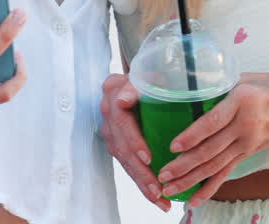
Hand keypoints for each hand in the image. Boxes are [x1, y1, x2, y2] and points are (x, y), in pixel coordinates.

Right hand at [99, 74, 169, 210]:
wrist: (144, 75)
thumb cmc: (154, 72)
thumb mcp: (153, 69)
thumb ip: (147, 79)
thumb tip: (126, 99)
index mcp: (113, 89)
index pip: (120, 117)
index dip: (133, 139)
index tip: (146, 156)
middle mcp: (108, 111)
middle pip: (122, 145)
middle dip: (141, 170)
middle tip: (158, 187)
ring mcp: (111, 128)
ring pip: (124, 159)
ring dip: (142, 182)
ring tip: (160, 199)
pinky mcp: (117, 143)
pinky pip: (128, 164)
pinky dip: (142, 182)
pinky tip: (158, 198)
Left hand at [158, 73, 268, 206]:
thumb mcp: (255, 76)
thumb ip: (226, 81)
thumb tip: (197, 81)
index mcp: (242, 100)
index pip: (213, 121)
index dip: (193, 135)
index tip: (174, 145)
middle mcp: (244, 125)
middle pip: (210, 149)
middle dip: (184, 165)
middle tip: (163, 174)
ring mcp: (247, 142)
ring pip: (215, 165)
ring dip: (191, 179)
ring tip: (170, 188)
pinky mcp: (249, 153)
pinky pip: (227, 172)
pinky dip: (210, 187)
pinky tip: (195, 199)